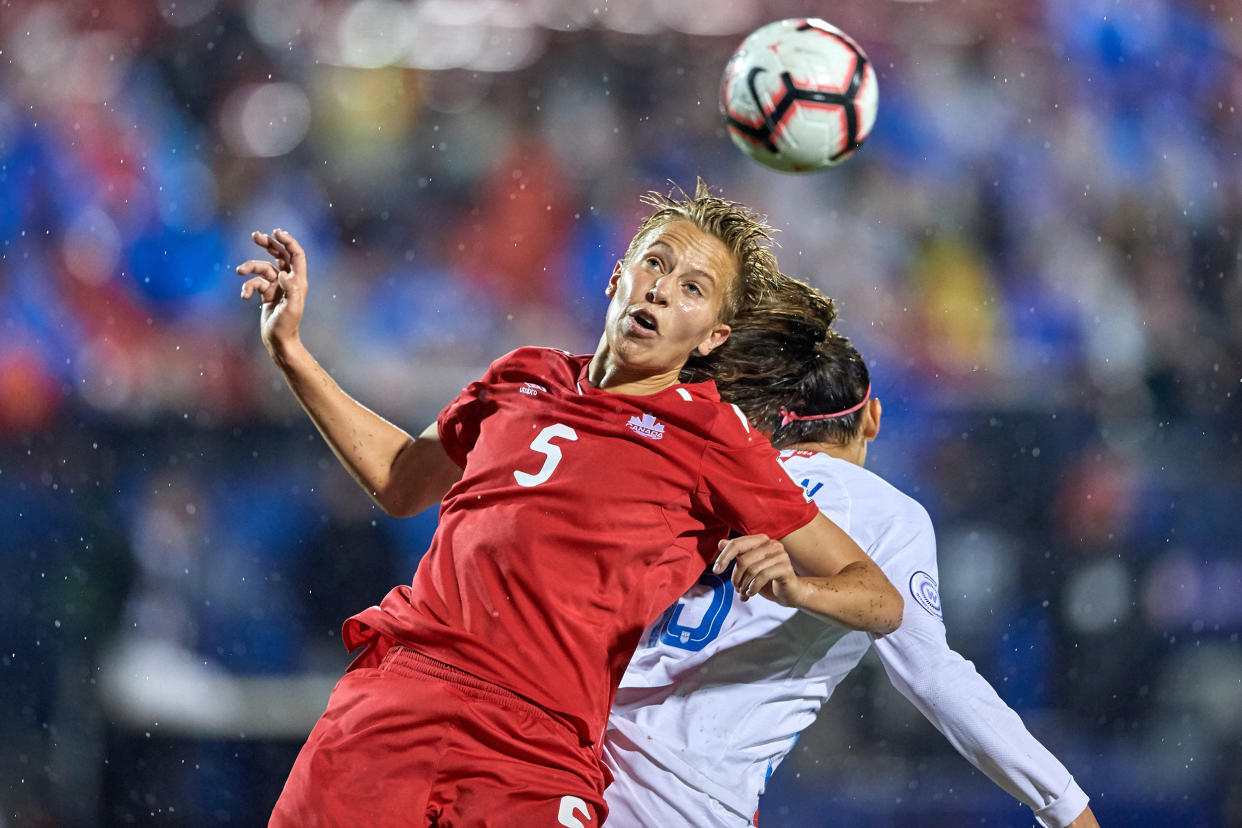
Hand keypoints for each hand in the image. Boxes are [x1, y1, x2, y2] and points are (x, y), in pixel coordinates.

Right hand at [238, 228, 307, 354]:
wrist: (278, 341)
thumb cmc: (287, 326)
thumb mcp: (291, 308)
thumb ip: (291, 289)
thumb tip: (283, 274)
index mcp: (298, 281)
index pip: (296, 255)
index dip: (288, 241)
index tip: (276, 232)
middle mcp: (288, 281)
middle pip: (279, 255)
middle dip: (268, 244)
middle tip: (255, 235)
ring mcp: (277, 286)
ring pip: (262, 268)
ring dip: (250, 267)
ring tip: (240, 270)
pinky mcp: (267, 293)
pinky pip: (254, 283)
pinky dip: (247, 287)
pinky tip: (244, 296)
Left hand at [712, 534, 804, 605]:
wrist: (791, 593)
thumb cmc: (768, 579)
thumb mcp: (749, 567)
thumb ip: (737, 554)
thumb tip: (721, 542)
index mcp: (761, 540)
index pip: (737, 544)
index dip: (724, 557)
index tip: (716, 571)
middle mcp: (772, 544)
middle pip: (743, 559)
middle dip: (735, 577)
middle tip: (736, 589)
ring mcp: (781, 555)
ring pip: (752, 569)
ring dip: (743, 585)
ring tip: (743, 594)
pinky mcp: (786, 568)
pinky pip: (762, 576)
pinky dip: (753, 587)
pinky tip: (751, 593)